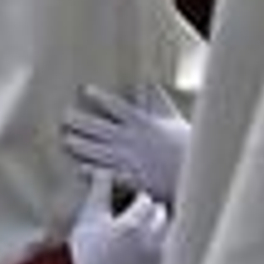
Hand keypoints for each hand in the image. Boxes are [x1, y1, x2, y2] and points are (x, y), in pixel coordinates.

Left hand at [63, 84, 188, 205]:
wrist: (199, 176)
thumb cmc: (187, 146)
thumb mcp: (173, 119)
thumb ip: (158, 102)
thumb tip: (148, 82)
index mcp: (143, 123)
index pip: (117, 106)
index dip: (100, 97)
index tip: (84, 89)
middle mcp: (133, 140)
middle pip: (101, 129)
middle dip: (81, 122)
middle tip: (64, 117)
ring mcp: (132, 160)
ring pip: (100, 151)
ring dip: (82, 145)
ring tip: (66, 140)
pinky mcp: (135, 180)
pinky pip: (110, 175)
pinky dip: (94, 172)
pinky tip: (79, 168)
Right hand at [68, 172, 169, 263]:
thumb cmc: (83, 249)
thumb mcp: (90, 215)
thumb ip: (101, 189)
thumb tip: (104, 170)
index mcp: (133, 226)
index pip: (147, 201)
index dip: (139, 198)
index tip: (135, 198)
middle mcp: (149, 244)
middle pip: (162, 217)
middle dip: (154, 212)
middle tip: (145, 211)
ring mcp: (154, 263)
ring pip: (171, 238)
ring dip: (164, 230)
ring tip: (153, 229)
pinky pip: (169, 258)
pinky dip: (164, 250)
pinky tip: (152, 250)